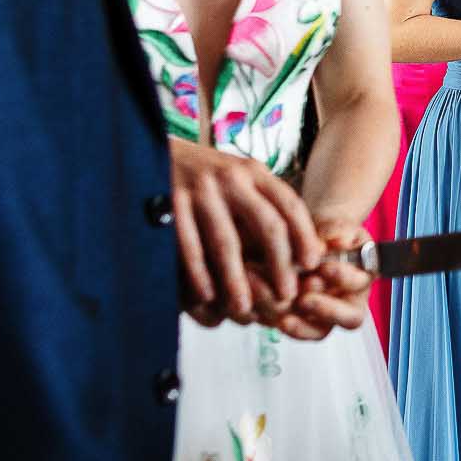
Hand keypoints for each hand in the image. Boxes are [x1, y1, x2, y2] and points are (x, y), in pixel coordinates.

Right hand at [169, 139, 323, 320]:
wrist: (147, 151)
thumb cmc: (204, 177)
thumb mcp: (238, 178)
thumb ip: (264, 203)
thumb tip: (303, 249)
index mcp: (253, 171)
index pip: (290, 205)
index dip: (305, 236)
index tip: (313, 264)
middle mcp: (231, 178)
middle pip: (267, 225)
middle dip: (280, 264)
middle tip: (287, 295)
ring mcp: (200, 190)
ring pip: (226, 243)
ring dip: (237, 280)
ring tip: (244, 308)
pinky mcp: (170, 203)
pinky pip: (188, 246)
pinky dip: (198, 274)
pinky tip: (206, 296)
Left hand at [267, 219, 373, 339]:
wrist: (300, 241)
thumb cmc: (321, 235)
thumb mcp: (332, 226)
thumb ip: (337, 231)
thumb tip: (339, 242)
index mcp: (361, 276)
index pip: (360, 284)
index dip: (343, 277)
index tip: (325, 267)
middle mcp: (347, 302)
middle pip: (349, 318)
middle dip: (326, 309)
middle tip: (303, 299)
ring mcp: (323, 317)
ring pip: (316, 330)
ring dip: (295, 319)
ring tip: (269, 297)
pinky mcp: (298, 322)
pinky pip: (288, 329)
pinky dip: (270, 318)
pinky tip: (256, 306)